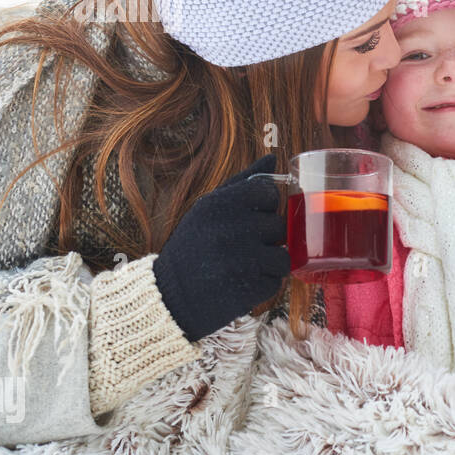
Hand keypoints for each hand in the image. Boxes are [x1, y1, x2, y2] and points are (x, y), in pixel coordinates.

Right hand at [153, 154, 290, 340]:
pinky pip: (277, 281)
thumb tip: (273, 158)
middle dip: (266, 237)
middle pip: (279, 225)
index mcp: (220, 204)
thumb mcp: (208, 208)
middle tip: (241, 247)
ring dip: (269, 263)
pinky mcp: (250, 288)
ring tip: (243, 266)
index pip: (268, 192)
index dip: (265, 206)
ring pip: (284, 255)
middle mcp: (232, 229)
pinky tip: (240, 283)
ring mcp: (243, 260)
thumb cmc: (194, 246)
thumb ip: (243, 182)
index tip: (250, 217)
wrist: (169, 297)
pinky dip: (263, 284)